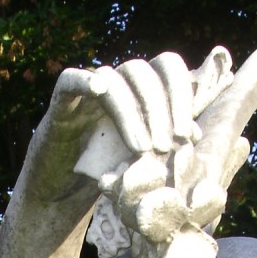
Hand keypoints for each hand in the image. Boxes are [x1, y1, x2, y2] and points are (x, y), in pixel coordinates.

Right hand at [21, 54, 194, 209]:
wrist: (64, 188)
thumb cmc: (107, 171)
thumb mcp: (144, 160)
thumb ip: (166, 145)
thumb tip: (196, 135)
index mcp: (139, 89)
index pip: (167, 70)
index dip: (181, 95)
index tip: (187, 136)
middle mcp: (116, 82)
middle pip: (142, 73)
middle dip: (159, 110)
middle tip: (165, 147)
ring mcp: (87, 90)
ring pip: (112, 80)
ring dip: (131, 113)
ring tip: (142, 150)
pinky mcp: (60, 102)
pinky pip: (70, 79)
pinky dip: (85, 80)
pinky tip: (99, 90)